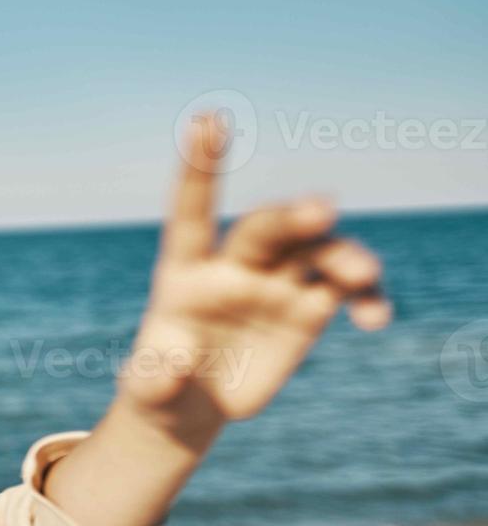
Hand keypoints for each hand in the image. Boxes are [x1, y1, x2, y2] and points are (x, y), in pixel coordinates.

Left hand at [120, 114, 391, 435]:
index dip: (199, 167)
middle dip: (292, 216)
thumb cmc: (161, 389)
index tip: (207, 119)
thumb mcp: (148, 392)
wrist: (193, 406)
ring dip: (344, 255)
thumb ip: (153, 377)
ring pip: (317, 249)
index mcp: (184, 272)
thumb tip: (170, 364)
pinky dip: (367, 296)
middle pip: (265, 228)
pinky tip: (376, 320)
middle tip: (320, 212)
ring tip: (360, 278)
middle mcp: (234, 266)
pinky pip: (347, 288)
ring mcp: (275, 282)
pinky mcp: (308, 306)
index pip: (191, 211)